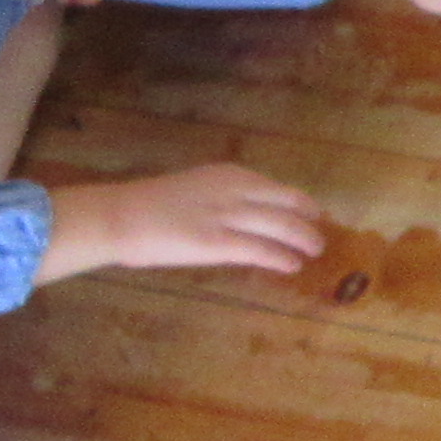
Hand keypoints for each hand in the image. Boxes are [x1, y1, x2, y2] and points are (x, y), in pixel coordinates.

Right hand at [38, 162, 326, 281]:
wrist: (119, 216)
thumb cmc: (148, 205)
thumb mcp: (194, 190)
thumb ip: (220, 198)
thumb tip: (243, 215)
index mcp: (227, 174)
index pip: (274, 187)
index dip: (297, 201)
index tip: (311, 211)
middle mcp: (234, 190)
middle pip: (287, 203)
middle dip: (308, 218)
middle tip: (320, 231)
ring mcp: (227, 216)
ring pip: (281, 226)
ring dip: (303, 239)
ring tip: (315, 250)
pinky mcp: (218, 243)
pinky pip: (261, 250)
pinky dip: (281, 257)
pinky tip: (292, 266)